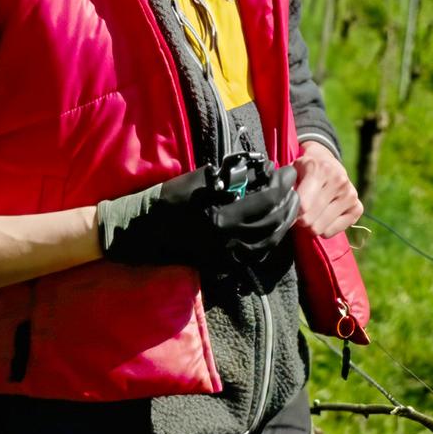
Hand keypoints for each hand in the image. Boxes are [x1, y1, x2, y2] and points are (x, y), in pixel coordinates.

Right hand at [96, 162, 300, 267]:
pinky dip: (268, 240)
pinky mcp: (220, 264)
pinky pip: (253, 254)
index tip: (290, 170)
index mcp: (222, 217)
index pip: (267, 200)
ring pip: (267, 242)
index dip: (283, 184)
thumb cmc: (165, 200)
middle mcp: (227, 241)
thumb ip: (229, 176)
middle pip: (273, 223)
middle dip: (288, 203)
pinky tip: (272, 227)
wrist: (138, 231)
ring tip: (288, 206)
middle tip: (294, 187)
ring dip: (282, 223)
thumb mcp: (197, 181)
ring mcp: (224, 256)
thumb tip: (259, 169)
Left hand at [291, 141, 362, 238]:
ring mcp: (350, 195)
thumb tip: (283, 207)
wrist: (329, 162)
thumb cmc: (306, 170)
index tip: (287, 213)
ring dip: (311, 225)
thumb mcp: (294, 170)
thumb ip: (286, 187)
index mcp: (321, 170)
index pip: (303, 205)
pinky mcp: (357, 208)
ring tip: (310, 214)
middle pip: (310, 220)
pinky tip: (323, 216)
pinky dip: (323, 229)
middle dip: (300, 220)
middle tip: (298, 214)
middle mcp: (339, 181)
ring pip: (320, 228)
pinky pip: (331, 232)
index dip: (291, 214)